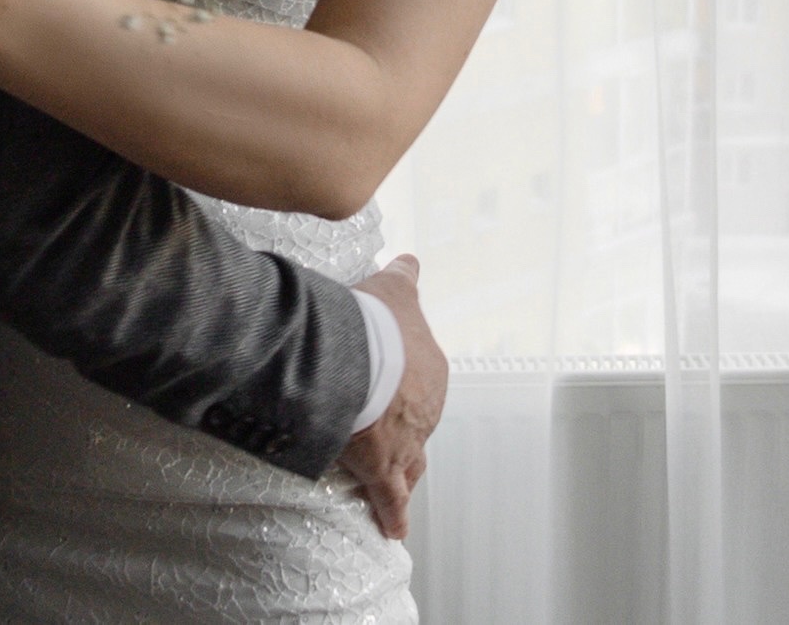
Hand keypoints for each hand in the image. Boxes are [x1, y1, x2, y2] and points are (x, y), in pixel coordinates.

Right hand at [338, 255, 445, 539]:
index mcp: (429, 369)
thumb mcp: (393, 289)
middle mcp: (425, 409)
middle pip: (416, 426)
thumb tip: (412, 259)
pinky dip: (393, 514)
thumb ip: (403, 277)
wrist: (359, 354)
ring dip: (402, 474)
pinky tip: (393, 529)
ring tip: (397, 485)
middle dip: (405, 433)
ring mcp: (407, 442)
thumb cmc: (374, 321)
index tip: (388, 391)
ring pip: (409, 464)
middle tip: (390, 438)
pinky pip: (390, 499)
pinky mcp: (383, 468)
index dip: (401, 387)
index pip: (418, 383)